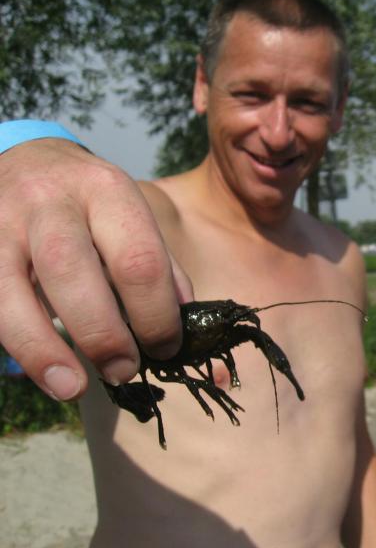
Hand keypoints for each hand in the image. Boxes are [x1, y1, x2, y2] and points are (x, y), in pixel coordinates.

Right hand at [0, 138, 192, 399]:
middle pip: (73, 271)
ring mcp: (2, 222)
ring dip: (45, 349)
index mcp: (108, 191)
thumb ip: (158, 267)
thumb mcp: (130, 216)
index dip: (155, 313)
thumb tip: (185, 328)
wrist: (25, 158)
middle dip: (103, 333)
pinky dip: (16, 342)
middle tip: (124, 372)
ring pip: (14, 289)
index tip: (166, 349)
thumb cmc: (90, 202)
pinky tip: (40, 371)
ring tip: (73, 388)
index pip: (138, 259)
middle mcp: (52, 201)